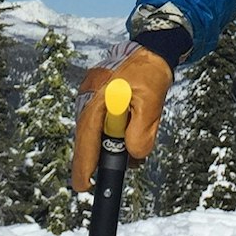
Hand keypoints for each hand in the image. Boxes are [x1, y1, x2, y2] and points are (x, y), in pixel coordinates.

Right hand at [70, 46, 172, 191]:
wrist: (151, 49)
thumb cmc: (150, 74)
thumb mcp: (151, 105)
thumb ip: (142, 132)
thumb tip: (133, 156)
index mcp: (97, 101)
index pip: (86, 141)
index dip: (84, 166)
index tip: (84, 186)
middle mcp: (87, 100)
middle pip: (88, 139)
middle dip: (105, 154)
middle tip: (127, 161)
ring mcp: (89, 97)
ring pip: (96, 131)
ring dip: (113, 141)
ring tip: (136, 135)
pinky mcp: (95, 96)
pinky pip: (100, 121)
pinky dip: (113, 129)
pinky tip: (129, 124)